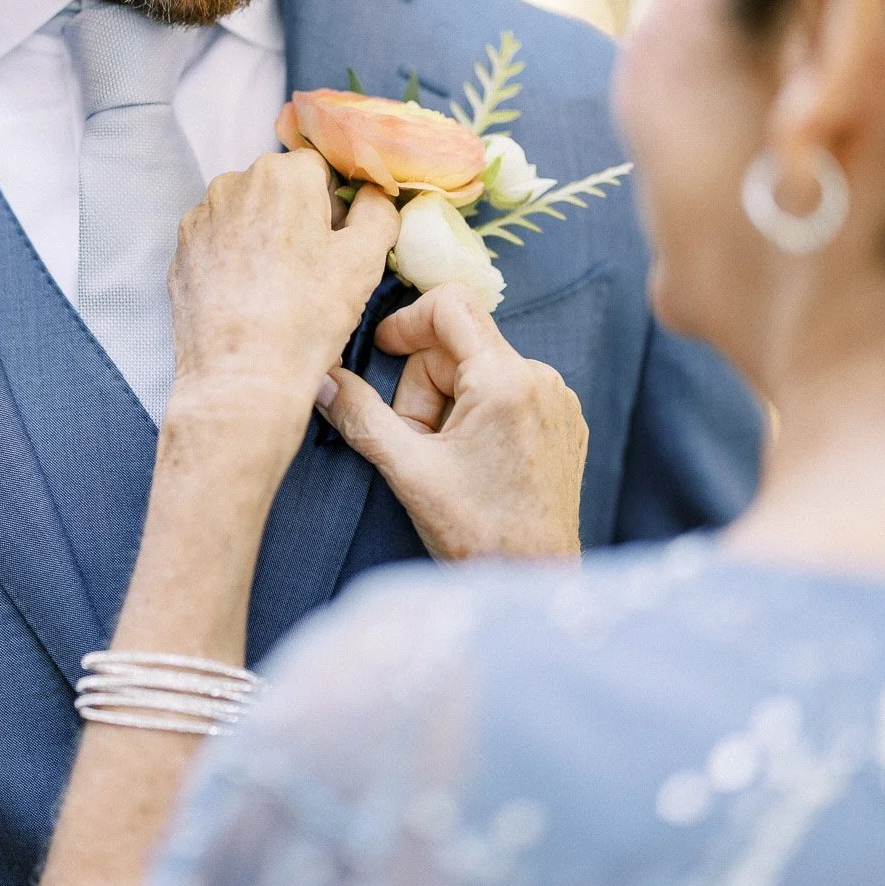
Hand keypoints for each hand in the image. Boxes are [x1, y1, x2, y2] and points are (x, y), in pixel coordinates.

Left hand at [168, 151, 398, 451]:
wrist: (241, 376)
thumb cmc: (308, 317)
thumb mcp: (365, 260)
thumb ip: (378, 210)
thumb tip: (374, 193)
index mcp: (285, 173)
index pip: (321, 169)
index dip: (335, 206)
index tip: (337, 244)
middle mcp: (235, 181)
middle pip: (280, 188)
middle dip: (297, 218)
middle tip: (311, 271)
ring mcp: (201, 215)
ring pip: (246, 213)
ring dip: (263, 236)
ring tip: (276, 288)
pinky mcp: (181, 249)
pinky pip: (218, 240)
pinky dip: (234, 258)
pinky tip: (247, 296)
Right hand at [317, 282, 588, 560]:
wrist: (534, 580)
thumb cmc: (477, 532)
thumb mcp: (407, 470)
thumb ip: (360, 415)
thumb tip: (321, 379)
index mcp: (505, 379)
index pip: (451, 304)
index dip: (406, 323)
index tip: (380, 352)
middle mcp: (541, 378)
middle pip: (458, 347)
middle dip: (422, 387)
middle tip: (412, 443)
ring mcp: (558, 401)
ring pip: (480, 373)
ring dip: (447, 406)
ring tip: (443, 462)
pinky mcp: (564, 424)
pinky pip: (508, 394)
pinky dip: (478, 417)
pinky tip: (472, 464)